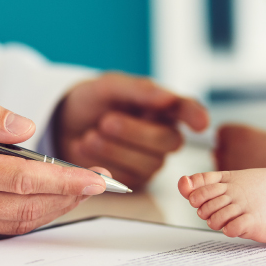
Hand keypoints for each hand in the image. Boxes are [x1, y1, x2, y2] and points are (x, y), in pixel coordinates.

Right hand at [0, 96, 109, 234]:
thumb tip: (24, 128)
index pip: (25, 178)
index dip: (65, 180)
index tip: (96, 178)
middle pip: (30, 204)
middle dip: (71, 195)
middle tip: (99, 182)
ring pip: (21, 220)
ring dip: (57, 208)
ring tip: (82, 189)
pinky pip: (7, 228)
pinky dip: (36, 217)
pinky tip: (52, 202)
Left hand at [54, 72, 209, 188]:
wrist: (63, 124)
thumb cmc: (92, 102)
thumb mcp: (109, 86)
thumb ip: (139, 90)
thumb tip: (168, 97)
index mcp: (163, 106)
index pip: (188, 110)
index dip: (196, 116)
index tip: (202, 123)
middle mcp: (163, 133)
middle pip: (168, 141)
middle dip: (135, 133)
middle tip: (105, 122)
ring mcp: (151, 159)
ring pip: (149, 163)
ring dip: (115, 150)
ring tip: (88, 136)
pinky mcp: (134, 179)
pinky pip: (129, 178)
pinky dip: (104, 164)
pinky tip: (85, 148)